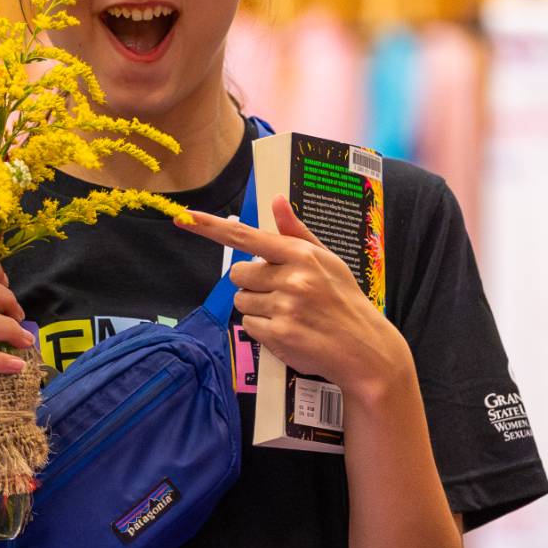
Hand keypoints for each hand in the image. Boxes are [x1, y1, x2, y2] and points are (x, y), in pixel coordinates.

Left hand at [175, 195, 412, 401]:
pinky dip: (262, 329)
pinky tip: (287, 330)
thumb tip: (276, 199)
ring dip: (256, 307)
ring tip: (288, 313)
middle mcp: (291, 278)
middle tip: (280, 292)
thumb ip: (296, 232)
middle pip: (238, 273)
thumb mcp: (327, 260)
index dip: (211, 227)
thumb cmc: (343, 299)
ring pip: (241, 301)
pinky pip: (248, 325)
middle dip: (252, 282)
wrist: (364, 348)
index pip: (246, 236)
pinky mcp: (278, 335)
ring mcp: (284, 307)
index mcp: (301, 254)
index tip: (184, 218)